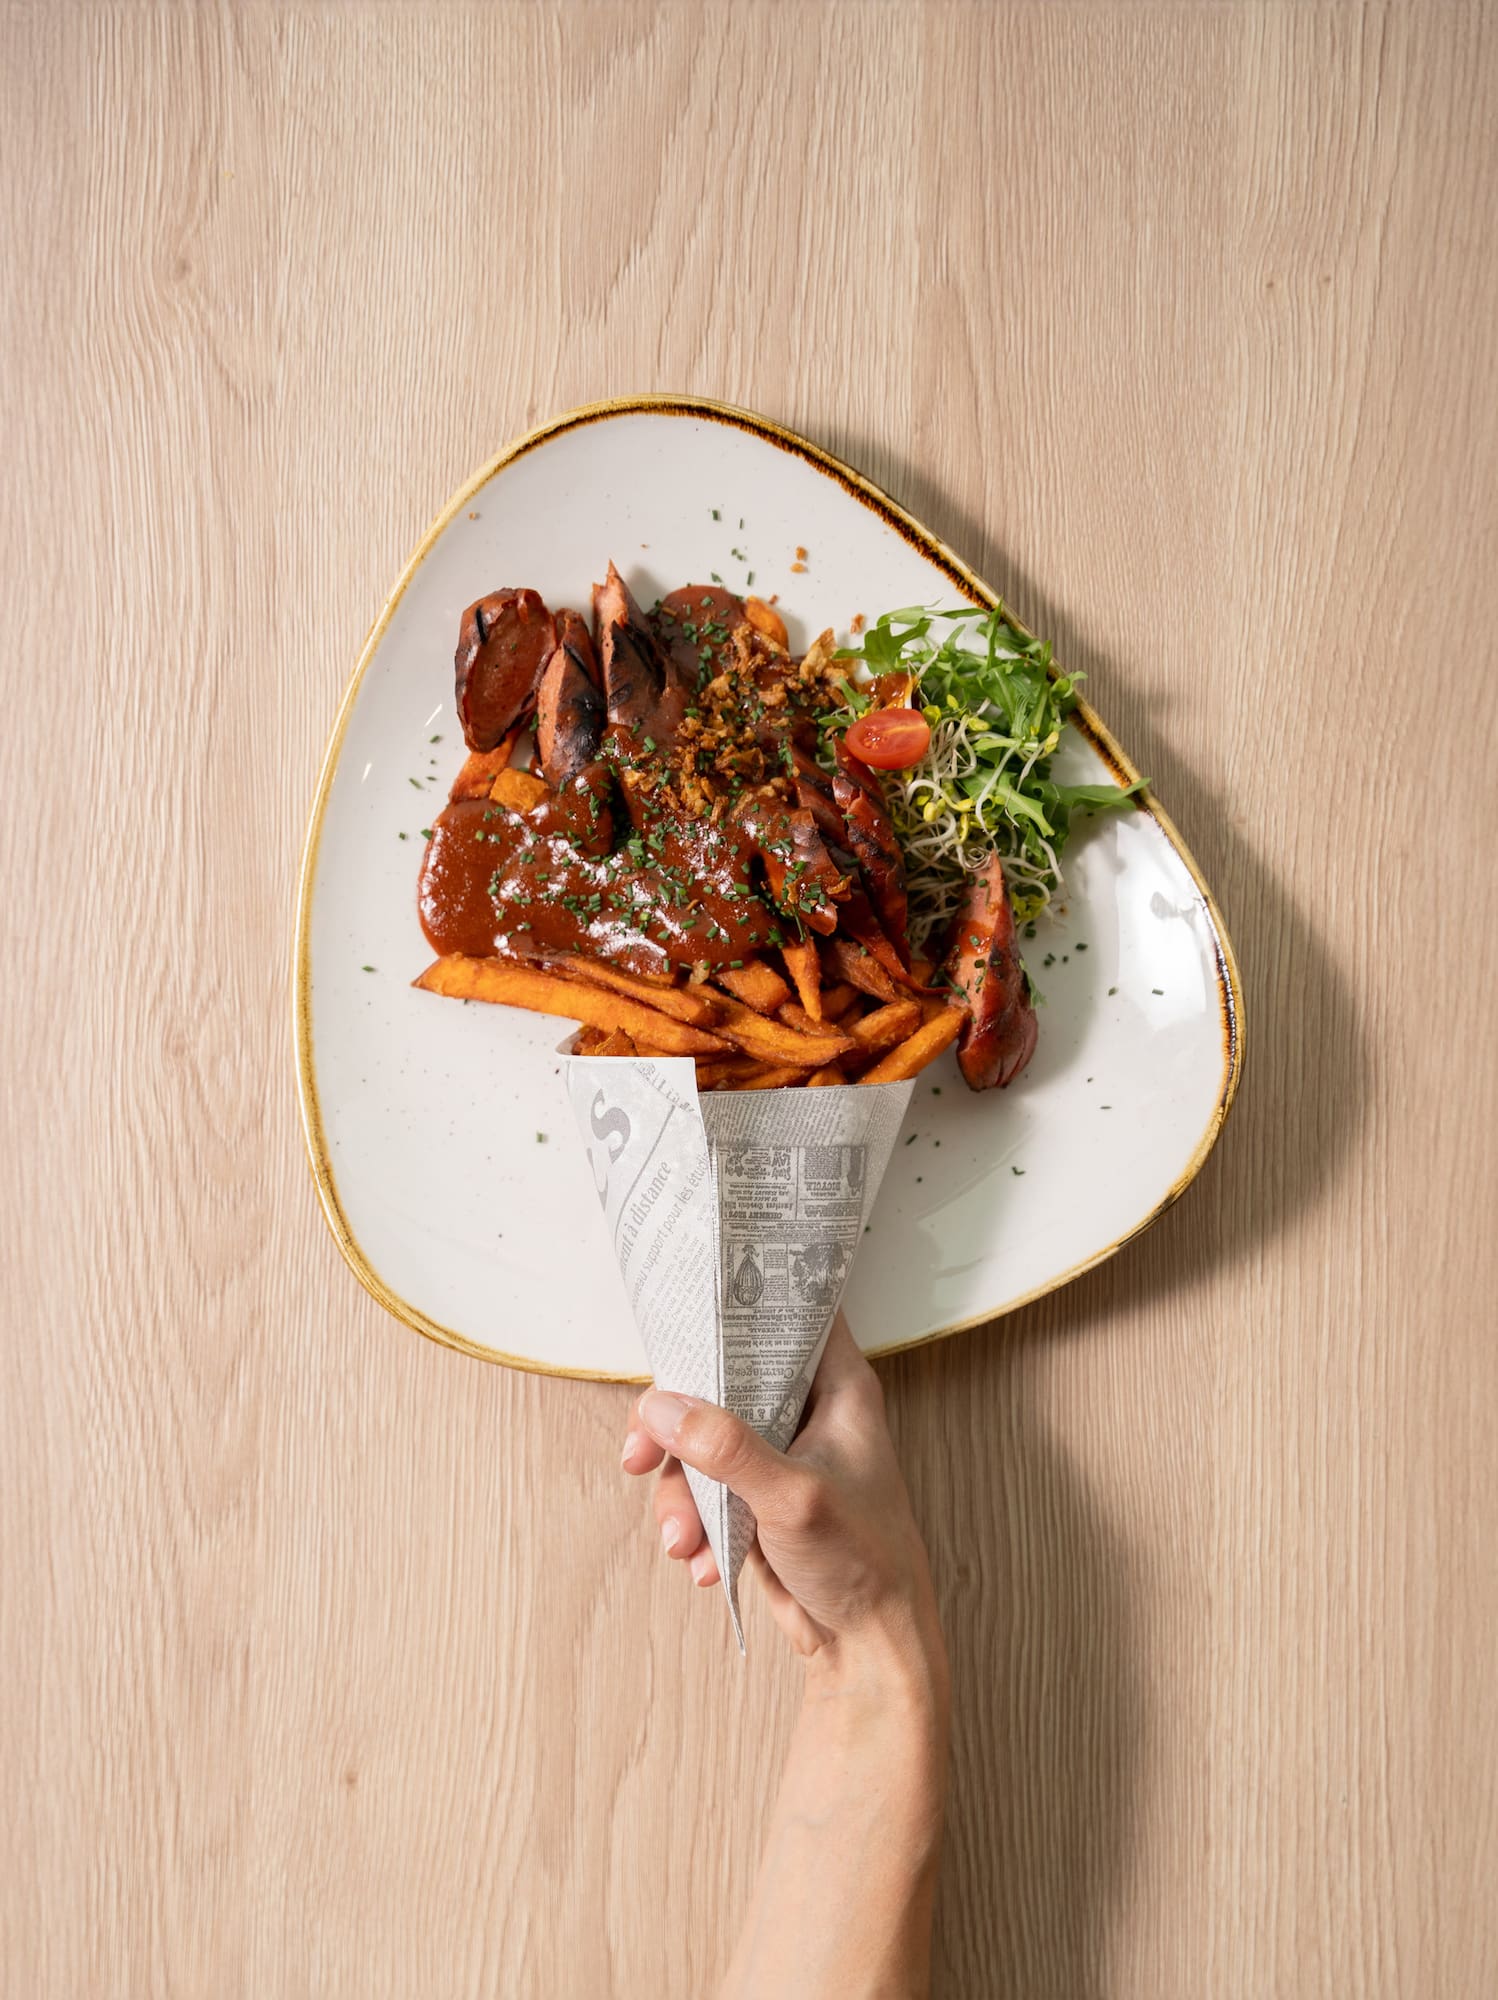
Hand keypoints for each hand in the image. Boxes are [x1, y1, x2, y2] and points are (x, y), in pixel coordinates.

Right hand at [620, 1313, 944, 1676]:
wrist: (869, 1647)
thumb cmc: (864, 1563)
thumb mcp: (794, 1498)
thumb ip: (726, 1448)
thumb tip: (661, 1407)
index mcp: (838, 1387)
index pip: (791, 1311)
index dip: (744, 1298)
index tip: (687, 1309)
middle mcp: (809, 1410)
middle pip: (722, 1378)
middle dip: (675, 1424)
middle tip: (641, 1454)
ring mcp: (780, 1453)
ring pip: (702, 1439)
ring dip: (679, 1491)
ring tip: (684, 1540)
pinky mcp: (759, 1495)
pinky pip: (705, 1487)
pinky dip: (695, 1521)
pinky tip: (707, 1562)